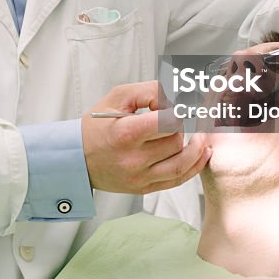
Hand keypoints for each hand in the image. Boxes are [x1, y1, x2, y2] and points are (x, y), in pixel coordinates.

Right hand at [82, 82, 210, 193]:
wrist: (76, 158)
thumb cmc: (97, 125)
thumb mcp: (118, 97)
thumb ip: (151, 90)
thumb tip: (178, 96)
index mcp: (125, 133)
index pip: (168, 121)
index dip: (179, 111)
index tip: (179, 105)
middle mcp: (133, 159)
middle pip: (175, 141)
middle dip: (183, 127)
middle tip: (182, 118)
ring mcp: (139, 177)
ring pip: (182, 163)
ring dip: (196, 147)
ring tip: (199, 135)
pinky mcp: (144, 188)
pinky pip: (178, 180)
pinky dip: (194, 166)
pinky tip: (202, 153)